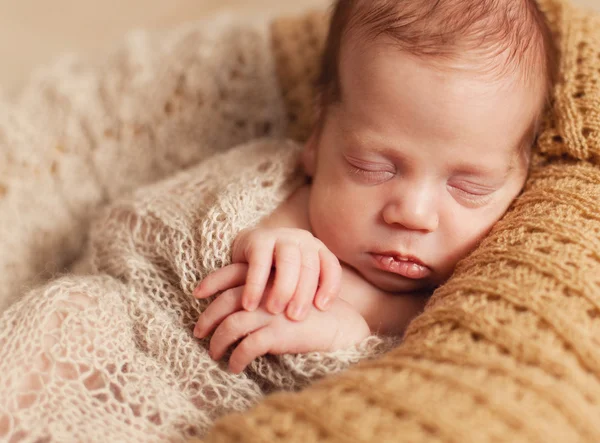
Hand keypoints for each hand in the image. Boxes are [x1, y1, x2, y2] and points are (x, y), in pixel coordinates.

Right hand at [193, 228, 341, 320]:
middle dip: (303, 294)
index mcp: (318, 250)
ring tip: (274, 311)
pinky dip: (255, 286)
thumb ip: (311, 294)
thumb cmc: (278, 274)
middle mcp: (303, 240)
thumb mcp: (299, 280)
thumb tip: (327, 324)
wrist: (247, 251)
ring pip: (288, 263)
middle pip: (310, 267)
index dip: (329, 287)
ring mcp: (281, 236)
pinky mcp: (258, 239)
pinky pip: (259, 263)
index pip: (331, 267)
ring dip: (282, 289)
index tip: (322, 308)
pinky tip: (250, 305)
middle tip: (295, 317)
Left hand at [193, 279, 369, 373]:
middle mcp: (266, 292)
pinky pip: (245, 348)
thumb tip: (234, 308)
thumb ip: (264, 294)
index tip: (196, 294)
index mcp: (268, 277)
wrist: (340, 326)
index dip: (211, 282)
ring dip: (217, 342)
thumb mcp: (285, 295)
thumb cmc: (310, 314)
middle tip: (198, 332)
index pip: (231, 273)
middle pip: (224, 302)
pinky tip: (234, 366)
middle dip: (207, 318)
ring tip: (215, 353)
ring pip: (229, 326)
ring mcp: (270, 313)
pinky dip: (235, 359)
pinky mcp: (277, 334)